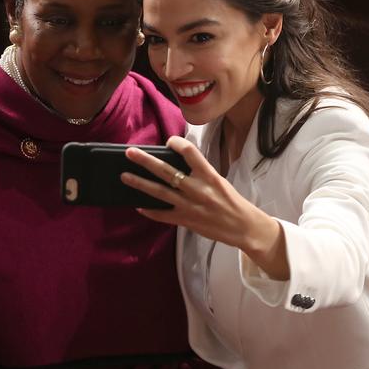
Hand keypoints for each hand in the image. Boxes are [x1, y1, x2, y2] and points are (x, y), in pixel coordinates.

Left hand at [121, 136, 289, 279]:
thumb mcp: (219, 181)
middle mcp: (198, 189)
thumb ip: (200, 172)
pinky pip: (162, 215)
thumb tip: (177, 163)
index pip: (190, 152)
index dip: (177, 144)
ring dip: (140, 183)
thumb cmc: (232, 202)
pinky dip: (149, 210)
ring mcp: (190, 206)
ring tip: (125, 176)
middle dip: (146, 161)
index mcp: (209, 176)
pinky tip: (138, 205)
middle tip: (130, 152)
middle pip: (167, 171)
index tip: (168, 141)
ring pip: (159, 192)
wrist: (243, 227)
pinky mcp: (186, 220)